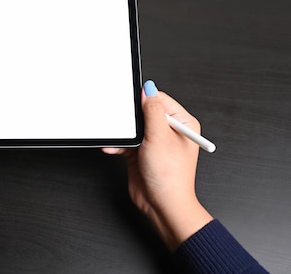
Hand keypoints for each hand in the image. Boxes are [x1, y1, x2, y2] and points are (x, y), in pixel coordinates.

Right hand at [103, 81, 212, 250]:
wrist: (161, 205)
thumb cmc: (170, 177)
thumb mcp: (160, 137)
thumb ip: (152, 111)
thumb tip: (149, 90)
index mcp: (182, 123)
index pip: (160, 99)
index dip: (145, 99)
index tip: (132, 102)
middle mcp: (169, 131)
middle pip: (144, 112)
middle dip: (131, 118)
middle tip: (124, 123)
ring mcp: (154, 142)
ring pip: (133, 127)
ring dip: (122, 134)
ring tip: (117, 139)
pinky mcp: (141, 153)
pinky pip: (126, 142)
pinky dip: (118, 145)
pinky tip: (113, 148)